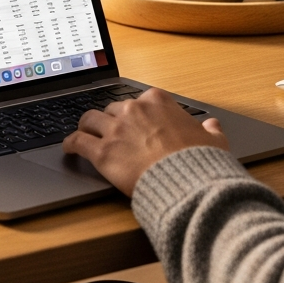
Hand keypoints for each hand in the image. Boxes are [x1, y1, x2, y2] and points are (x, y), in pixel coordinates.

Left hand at [62, 88, 228, 196]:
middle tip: (109, 131)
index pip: (139, 100)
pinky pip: (78, 141)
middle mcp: (134, 109)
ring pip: (90, 119)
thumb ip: (211, 130)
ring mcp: (116, 129)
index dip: (135, 112)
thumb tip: (212, 125)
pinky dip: (71, 143)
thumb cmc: (201, 162)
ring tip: (83, 133)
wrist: (187, 182)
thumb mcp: (215, 141)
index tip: (134, 120)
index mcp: (158, 101)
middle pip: (112, 108)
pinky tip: (68, 147)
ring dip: (86, 126)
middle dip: (110, 119)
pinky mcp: (103, 152)